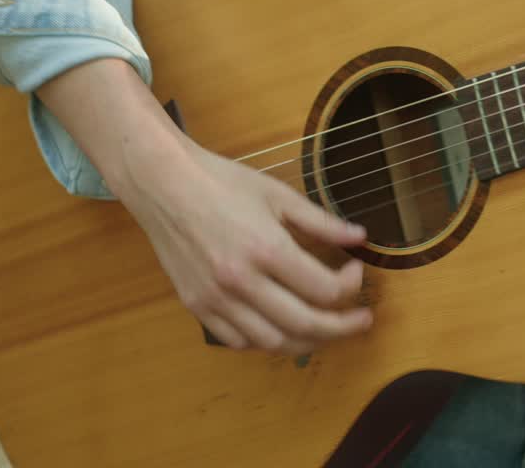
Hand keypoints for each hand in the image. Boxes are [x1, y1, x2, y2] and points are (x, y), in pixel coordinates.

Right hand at [36, 58, 372, 353]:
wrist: (163, 184)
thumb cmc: (222, 183)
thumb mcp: (278, 194)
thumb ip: (321, 222)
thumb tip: (359, 238)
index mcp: (266, 249)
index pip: (324, 290)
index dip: (350, 286)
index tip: (355, 270)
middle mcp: (240, 281)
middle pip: (305, 325)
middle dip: (342, 328)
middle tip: (361, 321)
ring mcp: (215, 298)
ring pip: (273, 342)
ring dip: (307, 341)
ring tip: (327, 328)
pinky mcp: (196, 305)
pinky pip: (239, 340)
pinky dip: (267, 340)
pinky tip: (282, 325)